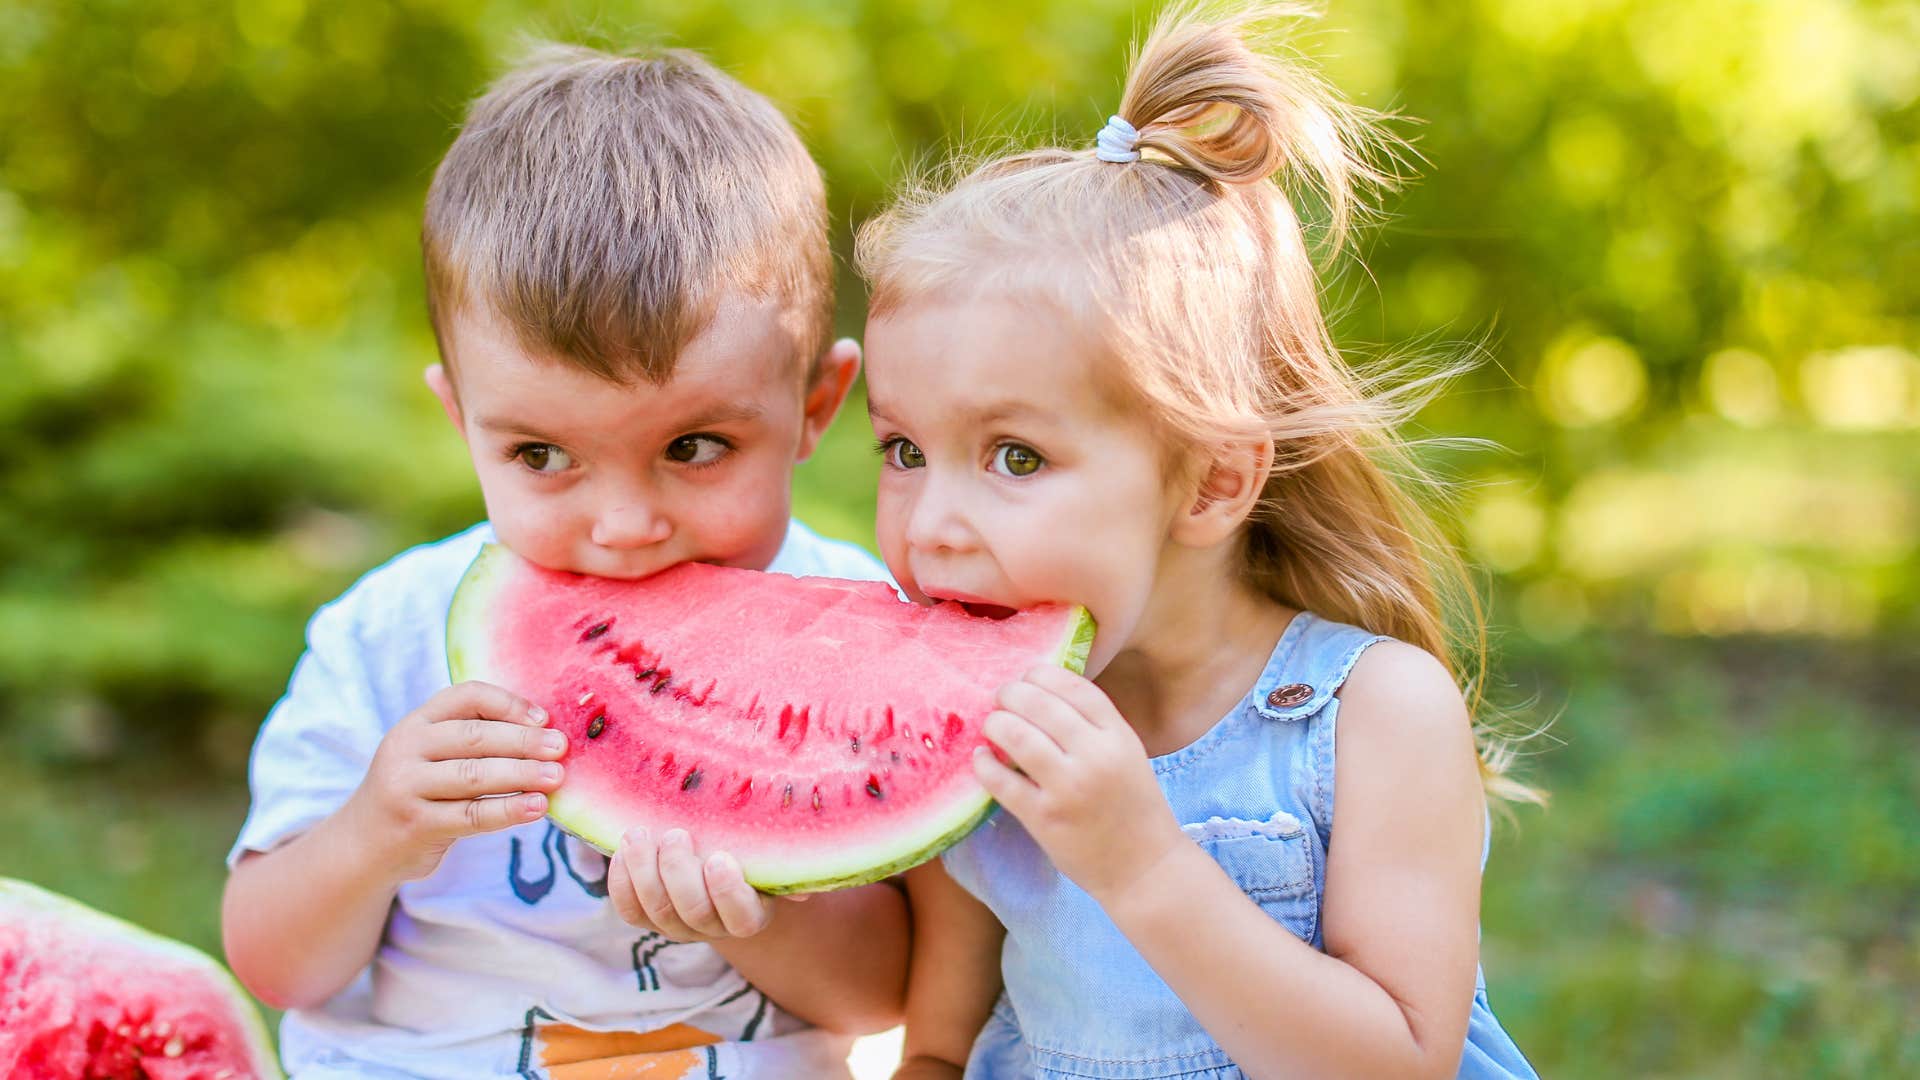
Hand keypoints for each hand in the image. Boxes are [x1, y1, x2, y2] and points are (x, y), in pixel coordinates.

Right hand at [346, 681, 566, 882]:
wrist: (364, 844)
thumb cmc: (418, 792)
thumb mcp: (430, 755)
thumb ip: (472, 740)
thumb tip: (545, 734)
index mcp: (416, 723)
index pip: (466, 697)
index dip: (508, 703)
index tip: (544, 718)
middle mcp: (406, 749)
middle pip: (475, 736)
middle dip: (524, 741)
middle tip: (561, 748)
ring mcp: (407, 788)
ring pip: (474, 775)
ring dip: (522, 774)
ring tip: (556, 777)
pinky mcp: (417, 825)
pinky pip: (472, 815)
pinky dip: (509, 810)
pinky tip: (537, 807)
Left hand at [606, 827, 805, 941]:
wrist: (715, 853)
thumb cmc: (748, 847)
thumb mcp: (769, 852)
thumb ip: (784, 860)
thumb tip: (803, 883)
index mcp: (750, 914)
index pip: (742, 919)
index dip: (728, 893)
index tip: (720, 857)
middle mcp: (712, 927)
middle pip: (692, 912)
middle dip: (679, 873)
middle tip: (675, 835)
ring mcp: (675, 925)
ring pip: (656, 910)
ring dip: (644, 870)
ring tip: (640, 834)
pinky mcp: (645, 918)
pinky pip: (628, 910)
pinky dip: (621, 881)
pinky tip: (623, 852)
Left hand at [973, 666, 1185, 901]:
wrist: (1144, 869)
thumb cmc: (1133, 809)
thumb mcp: (1127, 755)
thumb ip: (1093, 727)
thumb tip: (1040, 694)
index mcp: (1119, 737)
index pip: (1074, 688)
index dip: (1043, 675)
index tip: (1027, 677)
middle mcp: (1095, 757)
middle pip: (1040, 704)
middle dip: (1012, 693)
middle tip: (1001, 697)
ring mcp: (1068, 788)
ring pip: (1017, 736)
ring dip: (996, 723)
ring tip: (991, 724)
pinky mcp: (1044, 818)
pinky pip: (1001, 781)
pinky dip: (984, 764)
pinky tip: (982, 757)